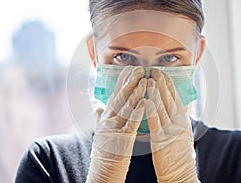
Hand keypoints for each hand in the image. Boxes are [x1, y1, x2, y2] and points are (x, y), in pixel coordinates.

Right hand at [86, 66, 146, 182]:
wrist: (102, 176)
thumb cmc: (105, 156)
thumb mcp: (101, 134)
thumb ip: (100, 118)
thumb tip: (97, 106)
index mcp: (105, 120)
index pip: (114, 96)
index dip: (122, 82)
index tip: (129, 69)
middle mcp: (108, 122)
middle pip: (119, 98)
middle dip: (129, 82)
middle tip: (138, 68)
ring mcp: (114, 130)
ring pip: (125, 108)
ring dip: (135, 93)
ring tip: (143, 79)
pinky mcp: (122, 141)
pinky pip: (131, 124)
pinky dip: (137, 112)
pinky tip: (144, 101)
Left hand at [145, 68, 199, 182]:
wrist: (181, 174)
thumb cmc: (179, 154)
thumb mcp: (183, 133)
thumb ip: (181, 118)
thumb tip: (182, 103)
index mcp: (182, 120)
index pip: (176, 98)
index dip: (168, 84)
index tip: (162, 72)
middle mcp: (178, 123)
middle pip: (170, 99)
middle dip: (161, 83)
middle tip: (154, 70)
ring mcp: (171, 132)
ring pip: (163, 108)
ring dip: (155, 93)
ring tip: (149, 79)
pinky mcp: (161, 142)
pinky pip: (156, 124)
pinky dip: (151, 111)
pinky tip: (146, 101)